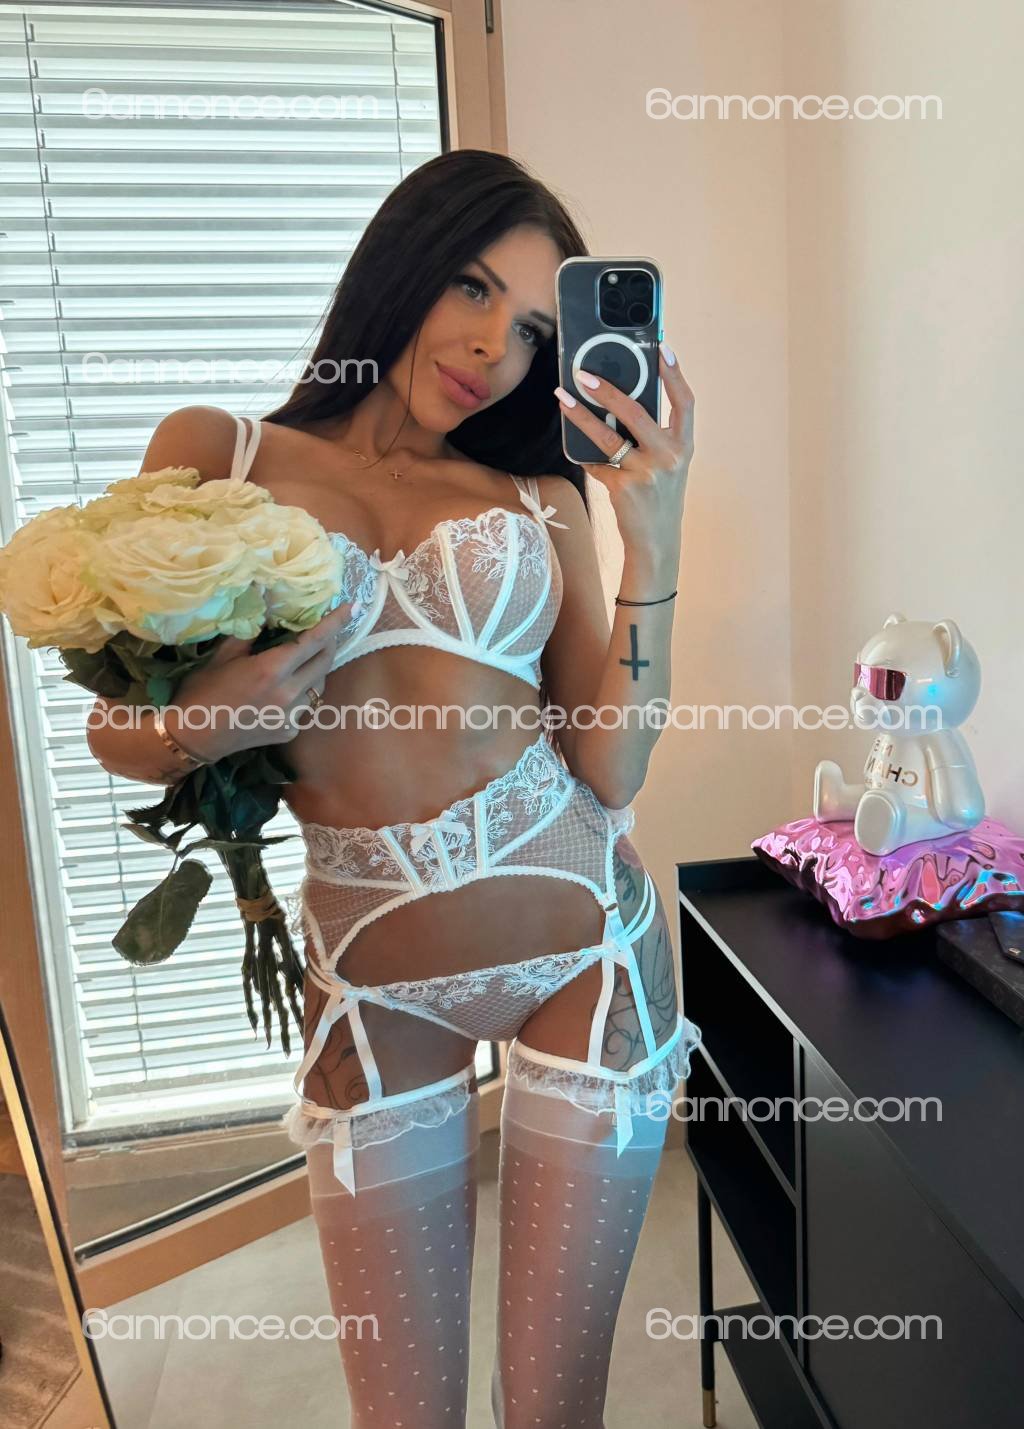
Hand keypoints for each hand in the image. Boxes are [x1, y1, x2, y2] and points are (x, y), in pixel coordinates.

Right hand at [168, 601, 355, 760]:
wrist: (193, 736)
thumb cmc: (203, 691)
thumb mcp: (223, 655)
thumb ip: (250, 628)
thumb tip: (264, 595)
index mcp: (272, 670)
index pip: (314, 640)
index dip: (335, 622)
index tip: (352, 608)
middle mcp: (289, 694)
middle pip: (324, 662)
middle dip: (329, 642)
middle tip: (325, 630)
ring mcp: (291, 716)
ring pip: (318, 685)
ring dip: (315, 669)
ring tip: (301, 660)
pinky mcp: (289, 732)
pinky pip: (305, 706)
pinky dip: (301, 693)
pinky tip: (284, 690)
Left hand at [554, 340, 694, 554]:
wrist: (656, 542)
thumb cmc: (659, 497)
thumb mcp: (667, 465)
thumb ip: (653, 437)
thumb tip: (619, 403)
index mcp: (684, 446)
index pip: (684, 402)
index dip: (674, 373)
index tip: (662, 348)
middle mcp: (669, 457)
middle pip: (637, 413)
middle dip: (609, 390)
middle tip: (586, 375)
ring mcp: (646, 473)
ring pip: (607, 436)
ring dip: (581, 415)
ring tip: (563, 398)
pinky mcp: (623, 488)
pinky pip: (597, 463)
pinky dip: (583, 454)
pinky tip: (571, 444)